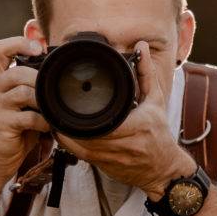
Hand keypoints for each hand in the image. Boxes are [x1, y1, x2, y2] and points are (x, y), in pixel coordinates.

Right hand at [0, 34, 44, 169]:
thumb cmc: (16, 127)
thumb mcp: (21, 101)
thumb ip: (30, 83)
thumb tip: (56, 66)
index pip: (0, 49)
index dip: (19, 43)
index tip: (39, 49)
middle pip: (18, 72)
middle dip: (40, 81)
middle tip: (53, 93)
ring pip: (24, 92)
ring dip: (44, 102)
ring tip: (51, 110)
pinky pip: (28, 116)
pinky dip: (42, 121)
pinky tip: (46, 126)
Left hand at [58, 39, 189, 194]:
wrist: (162, 168)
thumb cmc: (159, 133)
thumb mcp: (156, 100)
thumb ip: (146, 72)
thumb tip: (141, 46)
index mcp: (138, 126)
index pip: (107, 122)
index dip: (86, 115)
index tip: (72, 100)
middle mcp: (124, 144)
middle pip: (88, 134)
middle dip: (70, 122)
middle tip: (56, 105)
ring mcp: (112, 158)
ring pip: (80, 147)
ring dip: (65, 133)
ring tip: (54, 117)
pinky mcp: (103, 166)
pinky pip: (79, 155)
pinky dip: (68, 144)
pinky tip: (60, 132)